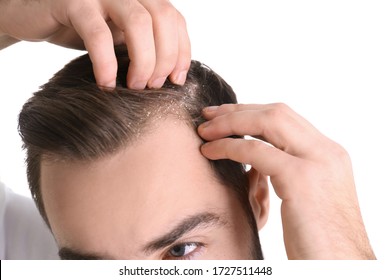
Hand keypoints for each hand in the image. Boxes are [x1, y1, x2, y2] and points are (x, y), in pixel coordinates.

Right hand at [0, 0, 189, 88]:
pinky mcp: (74, 2)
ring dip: (143, 60)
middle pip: (163, 18)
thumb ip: (146, 45)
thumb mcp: (121, 37)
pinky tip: (106, 82)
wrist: (35, 15)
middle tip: (153, 86)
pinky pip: (98, 34)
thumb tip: (173, 75)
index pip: (175, 19)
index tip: (176, 80)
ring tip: (134, 86)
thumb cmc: (84, 29)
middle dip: (164, 58)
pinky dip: (106, 63)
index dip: (182, 51)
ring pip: (138, 23)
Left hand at [198, 103, 375, 258]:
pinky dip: (229, 146)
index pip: (286, 118)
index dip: (252, 112)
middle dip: (237, 111)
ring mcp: (316, 162)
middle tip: (209, 115)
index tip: (226, 115)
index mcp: (328, 154)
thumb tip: (253, 165)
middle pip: (276, 112)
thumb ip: (285, 174)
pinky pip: (256, 151)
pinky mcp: (301, 179)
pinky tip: (210, 151)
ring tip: (204, 131)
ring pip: (266, 122)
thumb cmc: (319, 240)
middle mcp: (326, 152)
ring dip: (229, 123)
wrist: (342, 266)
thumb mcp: (304, 198)